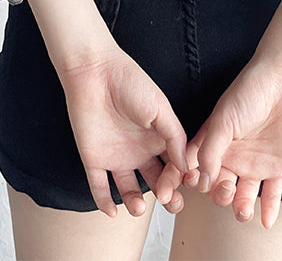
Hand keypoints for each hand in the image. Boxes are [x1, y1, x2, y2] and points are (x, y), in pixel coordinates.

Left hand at [59, 46, 187, 217]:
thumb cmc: (129, 83)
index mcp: (157, 139)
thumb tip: (187, 166)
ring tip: (139, 206)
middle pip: (155, 183)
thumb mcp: (160, 107)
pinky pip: (99, 186)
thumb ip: (175, 136)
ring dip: (135, 204)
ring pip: (128, 190)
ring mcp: (116, 156)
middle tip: (170, 204)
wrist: (94, 72)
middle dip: (165, 198)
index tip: (181, 186)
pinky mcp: (94, 158)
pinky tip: (112, 210)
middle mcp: (138, 151)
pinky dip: (104, 201)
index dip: (178, 180)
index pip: (173, 168)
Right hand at [183, 57, 281, 228]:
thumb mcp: (222, 120)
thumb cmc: (249, 93)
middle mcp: (230, 157)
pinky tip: (266, 222)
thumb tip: (199, 178)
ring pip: (241, 197)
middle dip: (216, 194)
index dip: (178, 181)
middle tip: (224, 186)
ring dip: (239, 208)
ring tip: (242, 208)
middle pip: (215, 187)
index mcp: (211, 143)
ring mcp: (253, 164)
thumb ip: (209, 150)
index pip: (189, 167)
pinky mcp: (277, 168)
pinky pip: (271, 195)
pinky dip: (269, 212)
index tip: (170, 193)